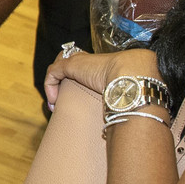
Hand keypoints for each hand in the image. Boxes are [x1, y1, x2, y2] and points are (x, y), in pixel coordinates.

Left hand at [42, 46, 158, 113]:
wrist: (134, 76)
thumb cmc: (134, 86)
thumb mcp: (127, 96)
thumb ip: (124, 102)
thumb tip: (131, 122)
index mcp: (103, 65)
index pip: (85, 67)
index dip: (77, 80)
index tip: (75, 100)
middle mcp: (90, 61)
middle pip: (68, 63)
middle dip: (60, 81)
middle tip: (58, 101)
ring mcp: (80, 61)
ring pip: (58, 67)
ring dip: (53, 86)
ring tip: (54, 104)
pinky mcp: (70, 64)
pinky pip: (53, 73)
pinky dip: (50, 87)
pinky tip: (54, 101)